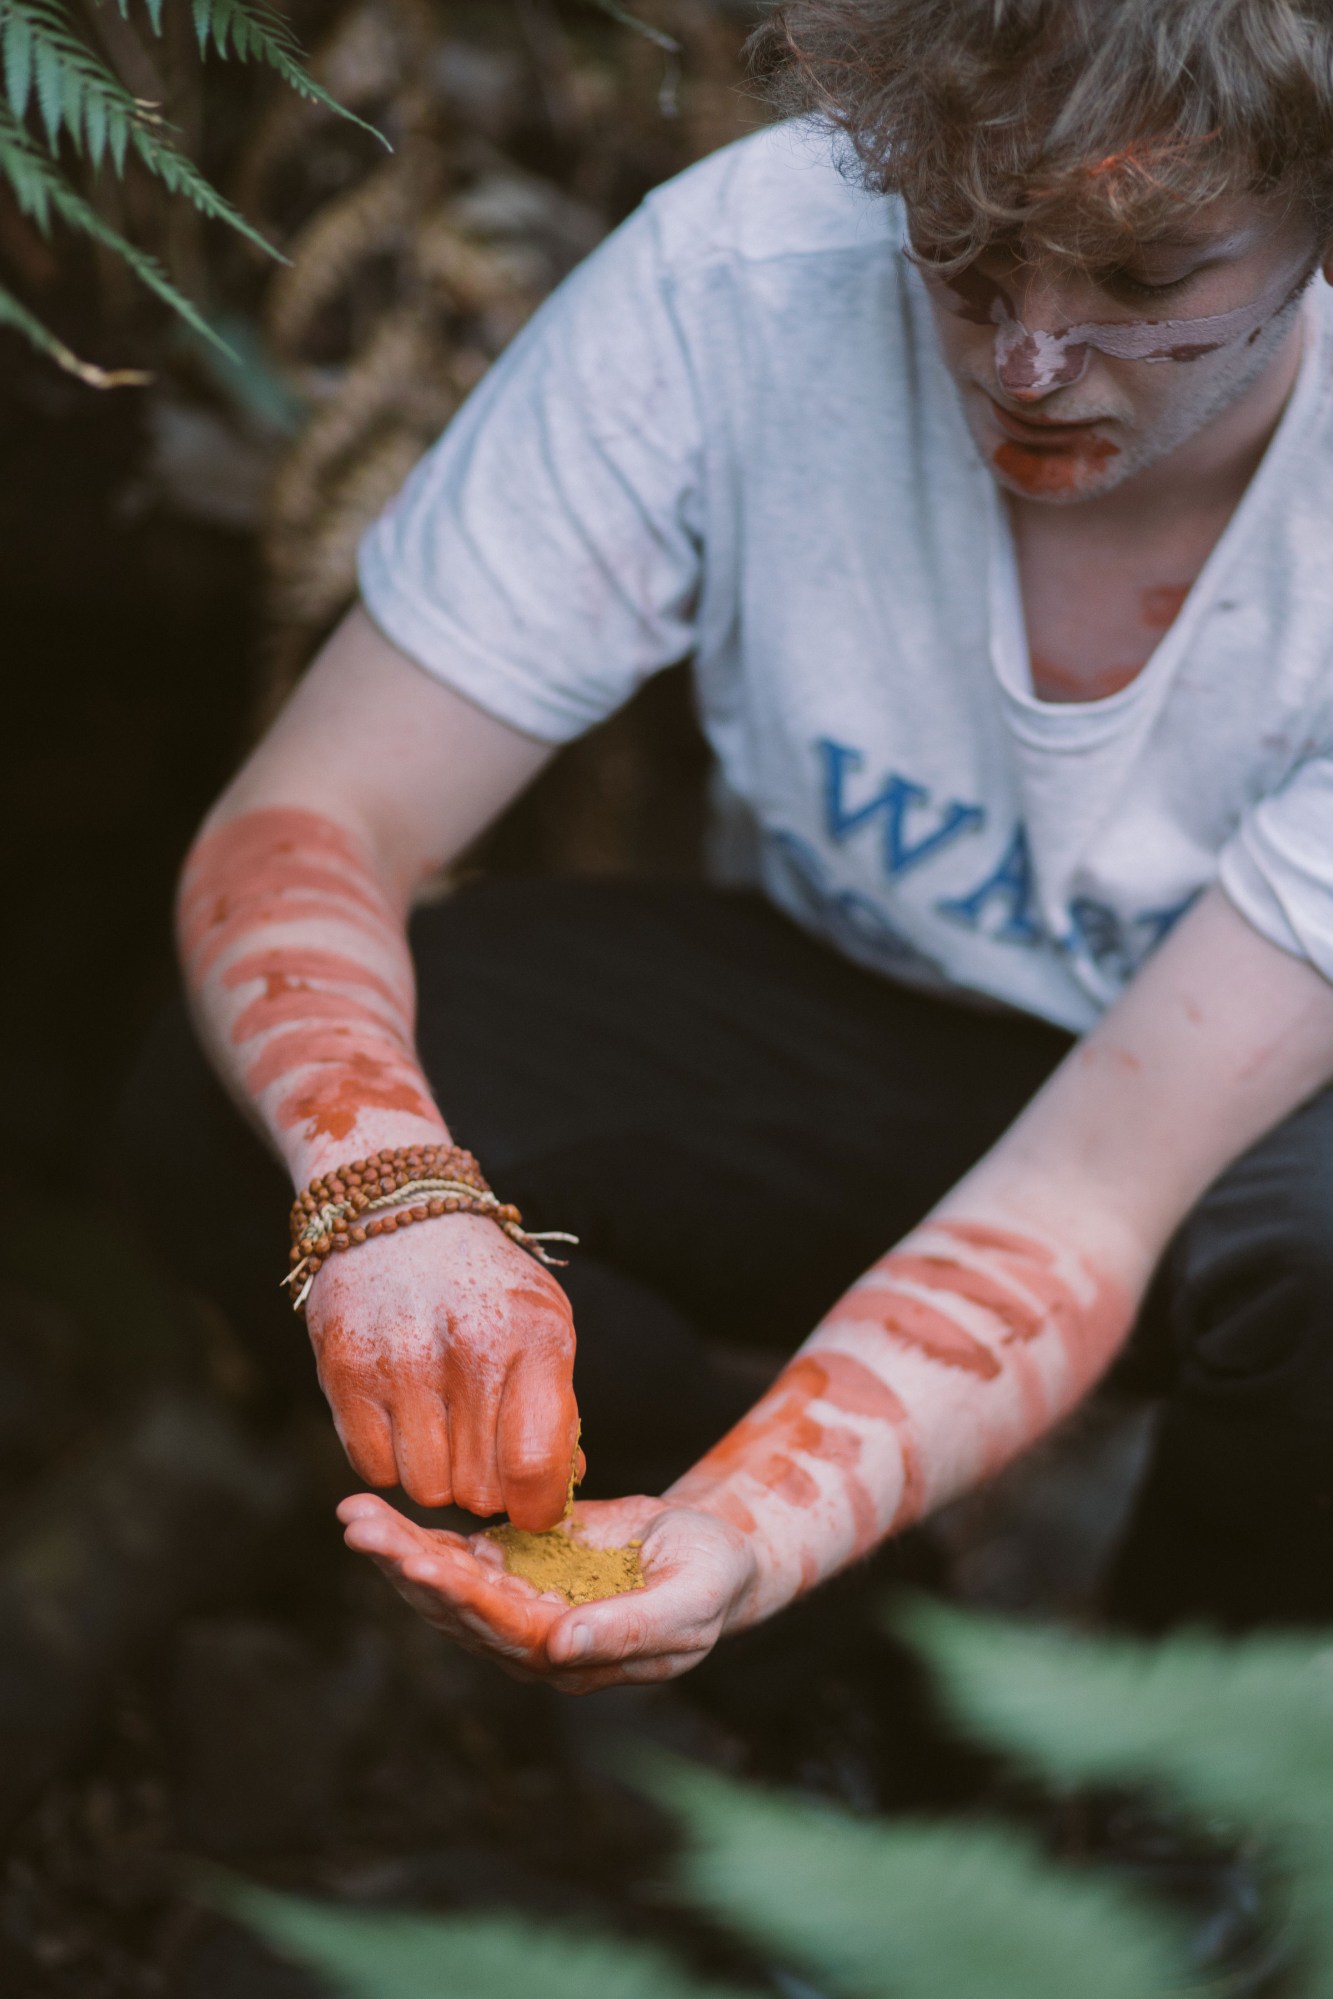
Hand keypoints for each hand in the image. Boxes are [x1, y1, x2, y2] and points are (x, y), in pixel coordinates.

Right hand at [307, 1213, 579, 1527]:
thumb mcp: (543, 1322)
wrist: (396, 1214)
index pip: (535, 1465)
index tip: (534, 1505)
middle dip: (488, 1485)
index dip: (538, 1506)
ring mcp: (400, 1361)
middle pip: (480, 1490)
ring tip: (443, 1425)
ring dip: (438, 1473)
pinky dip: (391, 1457)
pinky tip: (403, 1414)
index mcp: (532, 1336)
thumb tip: (558, 1488)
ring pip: (426, 1489)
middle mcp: (467, 1349)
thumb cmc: (483, 1283)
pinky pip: (374, 1468)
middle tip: (484, 1450)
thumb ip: (557, 1406)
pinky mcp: (344, 1371)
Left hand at [337, 1491, 758, 1691]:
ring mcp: (519, 1605)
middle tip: (360, 1529)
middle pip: (457, 1607)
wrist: (711, 1552)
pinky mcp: (515, 1569)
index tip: (418, 1561)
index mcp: (572, 1655)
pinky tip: (379, 1515)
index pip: (502, 1628)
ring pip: (446, 1584)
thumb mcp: (686, 1603)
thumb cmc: (708, 1578)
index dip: (459, 1595)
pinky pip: (458, 1557)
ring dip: (398, 1551)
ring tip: (355, 1517)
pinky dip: (418, 1537)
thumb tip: (556, 1648)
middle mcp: (532, 1640)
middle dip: (407, 1566)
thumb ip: (626, 1629)